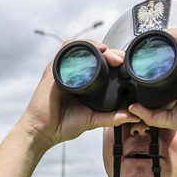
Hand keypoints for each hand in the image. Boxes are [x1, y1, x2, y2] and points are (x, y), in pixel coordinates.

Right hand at [19, 40, 138, 150]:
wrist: (42, 131)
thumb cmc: (62, 125)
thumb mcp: (93, 119)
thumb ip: (113, 117)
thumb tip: (134, 116)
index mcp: (82, 81)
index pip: (99, 62)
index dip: (113, 59)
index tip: (125, 64)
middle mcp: (72, 72)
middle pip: (92, 51)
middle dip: (109, 51)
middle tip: (120, 60)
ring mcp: (62, 69)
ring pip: (80, 47)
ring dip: (95, 45)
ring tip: (107, 51)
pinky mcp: (53, 70)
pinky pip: (66, 50)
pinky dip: (79, 46)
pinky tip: (92, 50)